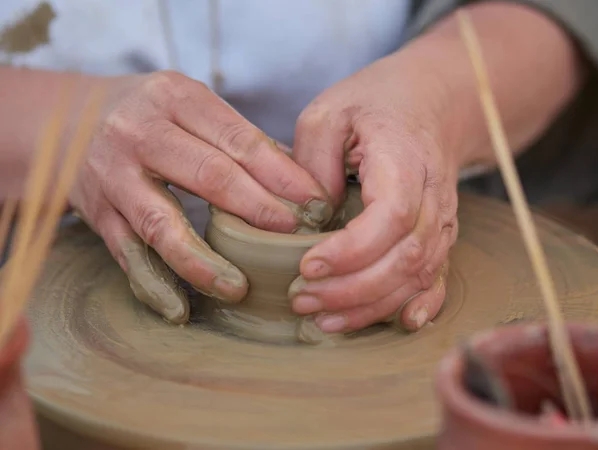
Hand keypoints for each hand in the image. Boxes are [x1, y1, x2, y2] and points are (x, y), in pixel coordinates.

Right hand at [69, 71, 331, 323]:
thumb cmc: (149, 115)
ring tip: (240, 287)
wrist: (67, 121)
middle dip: (258, 209)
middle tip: (294, 236)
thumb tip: (298, 178)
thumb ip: (237, 137)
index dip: (281, 174)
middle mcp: (140, 133)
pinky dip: (154, 284)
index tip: (316, 200)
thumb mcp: (189, 104)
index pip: (238, 139)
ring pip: (162, 223)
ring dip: (204, 260)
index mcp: (175, 98)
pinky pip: (127, 254)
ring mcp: (114, 176)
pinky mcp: (98, 213)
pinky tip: (179, 308)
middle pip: (208, 176)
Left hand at [290, 53, 458, 332]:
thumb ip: (313, 160)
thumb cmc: (377, 103)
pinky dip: (420, 305)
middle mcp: (431, 197)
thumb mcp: (329, 112)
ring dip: (370, 305)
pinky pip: (437, 278)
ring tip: (322, 318)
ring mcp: (440, 220)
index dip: (351, 251)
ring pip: (417, 277)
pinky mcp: (438, 235)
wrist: (432, 102)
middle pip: (404, 259)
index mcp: (404, 160)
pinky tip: (400, 325)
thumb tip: (309, 217)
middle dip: (350, 290)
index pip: (389, 218)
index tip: (306, 266)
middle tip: (301, 299)